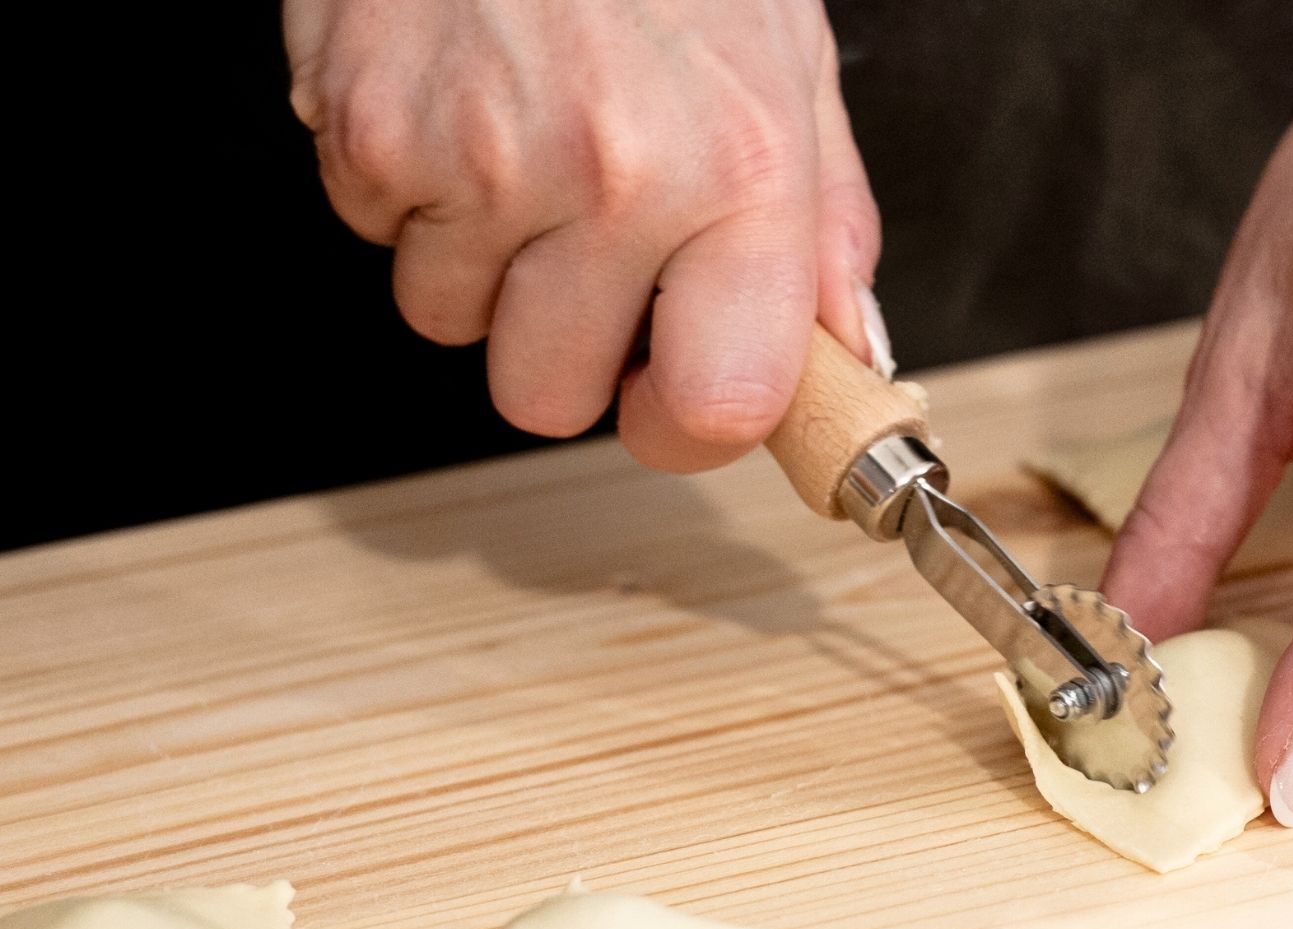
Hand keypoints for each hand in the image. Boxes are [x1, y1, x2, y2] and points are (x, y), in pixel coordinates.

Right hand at [284, 0, 886, 470]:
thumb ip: (825, 223)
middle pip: (546, 397)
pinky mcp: (369, 129)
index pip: (716, 409)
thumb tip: (846, 351)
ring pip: (447, 321)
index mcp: (744, 174)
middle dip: (556, 346)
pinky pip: (372, 233)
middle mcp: (616, 178)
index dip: (680, 427)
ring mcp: (479, 160)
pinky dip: (404, 185)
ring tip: (516, 142)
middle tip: (578, 253)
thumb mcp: (787, 59)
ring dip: (476, 260)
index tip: (669, 401)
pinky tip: (453, 101)